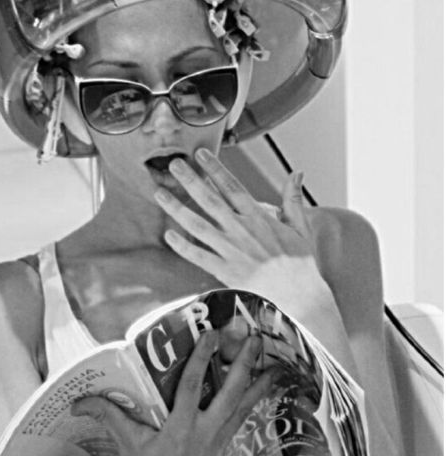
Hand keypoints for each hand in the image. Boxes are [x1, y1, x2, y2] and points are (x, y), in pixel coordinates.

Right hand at [71, 331, 269, 455]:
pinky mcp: (222, 451)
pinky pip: (241, 422)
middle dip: (245, 365)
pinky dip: (253, 405)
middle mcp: (204, 434)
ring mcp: (217, 443)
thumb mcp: (126, 443)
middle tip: (255, 339)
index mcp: (178, 429)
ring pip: (244, 409)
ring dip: (259, 385)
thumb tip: (79, 401)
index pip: (192, 386)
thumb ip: (107, 414)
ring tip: (275, 365)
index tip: (212, 335)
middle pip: (231, 394)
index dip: (201, 359)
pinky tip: (261, 394)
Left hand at [154, 148, 329, 317]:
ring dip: (177, 208)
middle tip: (173, 164)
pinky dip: (182, 246)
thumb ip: (294, 200)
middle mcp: (241, 230)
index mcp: (258, 217)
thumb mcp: (301, 228)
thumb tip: (297, 173)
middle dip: (190, 180)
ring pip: (198, 225)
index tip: (200, 154)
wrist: (299, 296)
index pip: (232, 186)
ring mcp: (231, 250)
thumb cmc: (300, 265)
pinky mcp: (225, 271)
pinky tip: (168, 235)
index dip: (215, 168)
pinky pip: (198, 256)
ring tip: (160, 194)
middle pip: (210, 200)